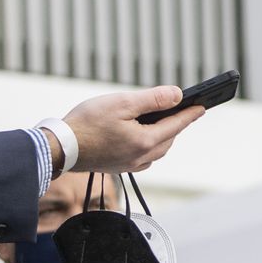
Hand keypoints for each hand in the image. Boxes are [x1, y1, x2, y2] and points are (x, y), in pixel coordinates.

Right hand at [60, 86, 206, 172]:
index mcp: (145, 142)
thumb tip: (177, 95)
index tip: (202, 106)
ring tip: (164, 119)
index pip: (176, 125)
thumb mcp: (122, 103)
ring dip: (163, 134)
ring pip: (157, 149)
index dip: (190, 113)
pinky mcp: (119, 167)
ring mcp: (130, 165)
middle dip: (177, 124)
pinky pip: (144, 156)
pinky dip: (149, 143)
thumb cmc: (87, 123)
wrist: (59, 147)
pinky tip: (142, 134)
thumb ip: (153, 99)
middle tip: (183, 110)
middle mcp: (141, 157)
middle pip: (168, 139)